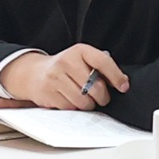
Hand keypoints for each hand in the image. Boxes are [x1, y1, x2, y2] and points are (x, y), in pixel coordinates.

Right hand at [0, 45, 123, 110]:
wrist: (34, 73)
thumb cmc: (65, 68)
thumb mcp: (82, 60)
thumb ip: (100, 67)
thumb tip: (121, 82)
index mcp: (79, 51)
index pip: (103, 62)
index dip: (116, 76)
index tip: (123, 86)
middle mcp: (66, 62)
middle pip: (95, 88)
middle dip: (102, 97)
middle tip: (101, 97)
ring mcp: (55, 78)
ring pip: (84, 102)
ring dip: (88, 105)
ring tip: (84, 98)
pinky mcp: (48, 93)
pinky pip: (70, 108)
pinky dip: (74, 108)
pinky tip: (70, 99)